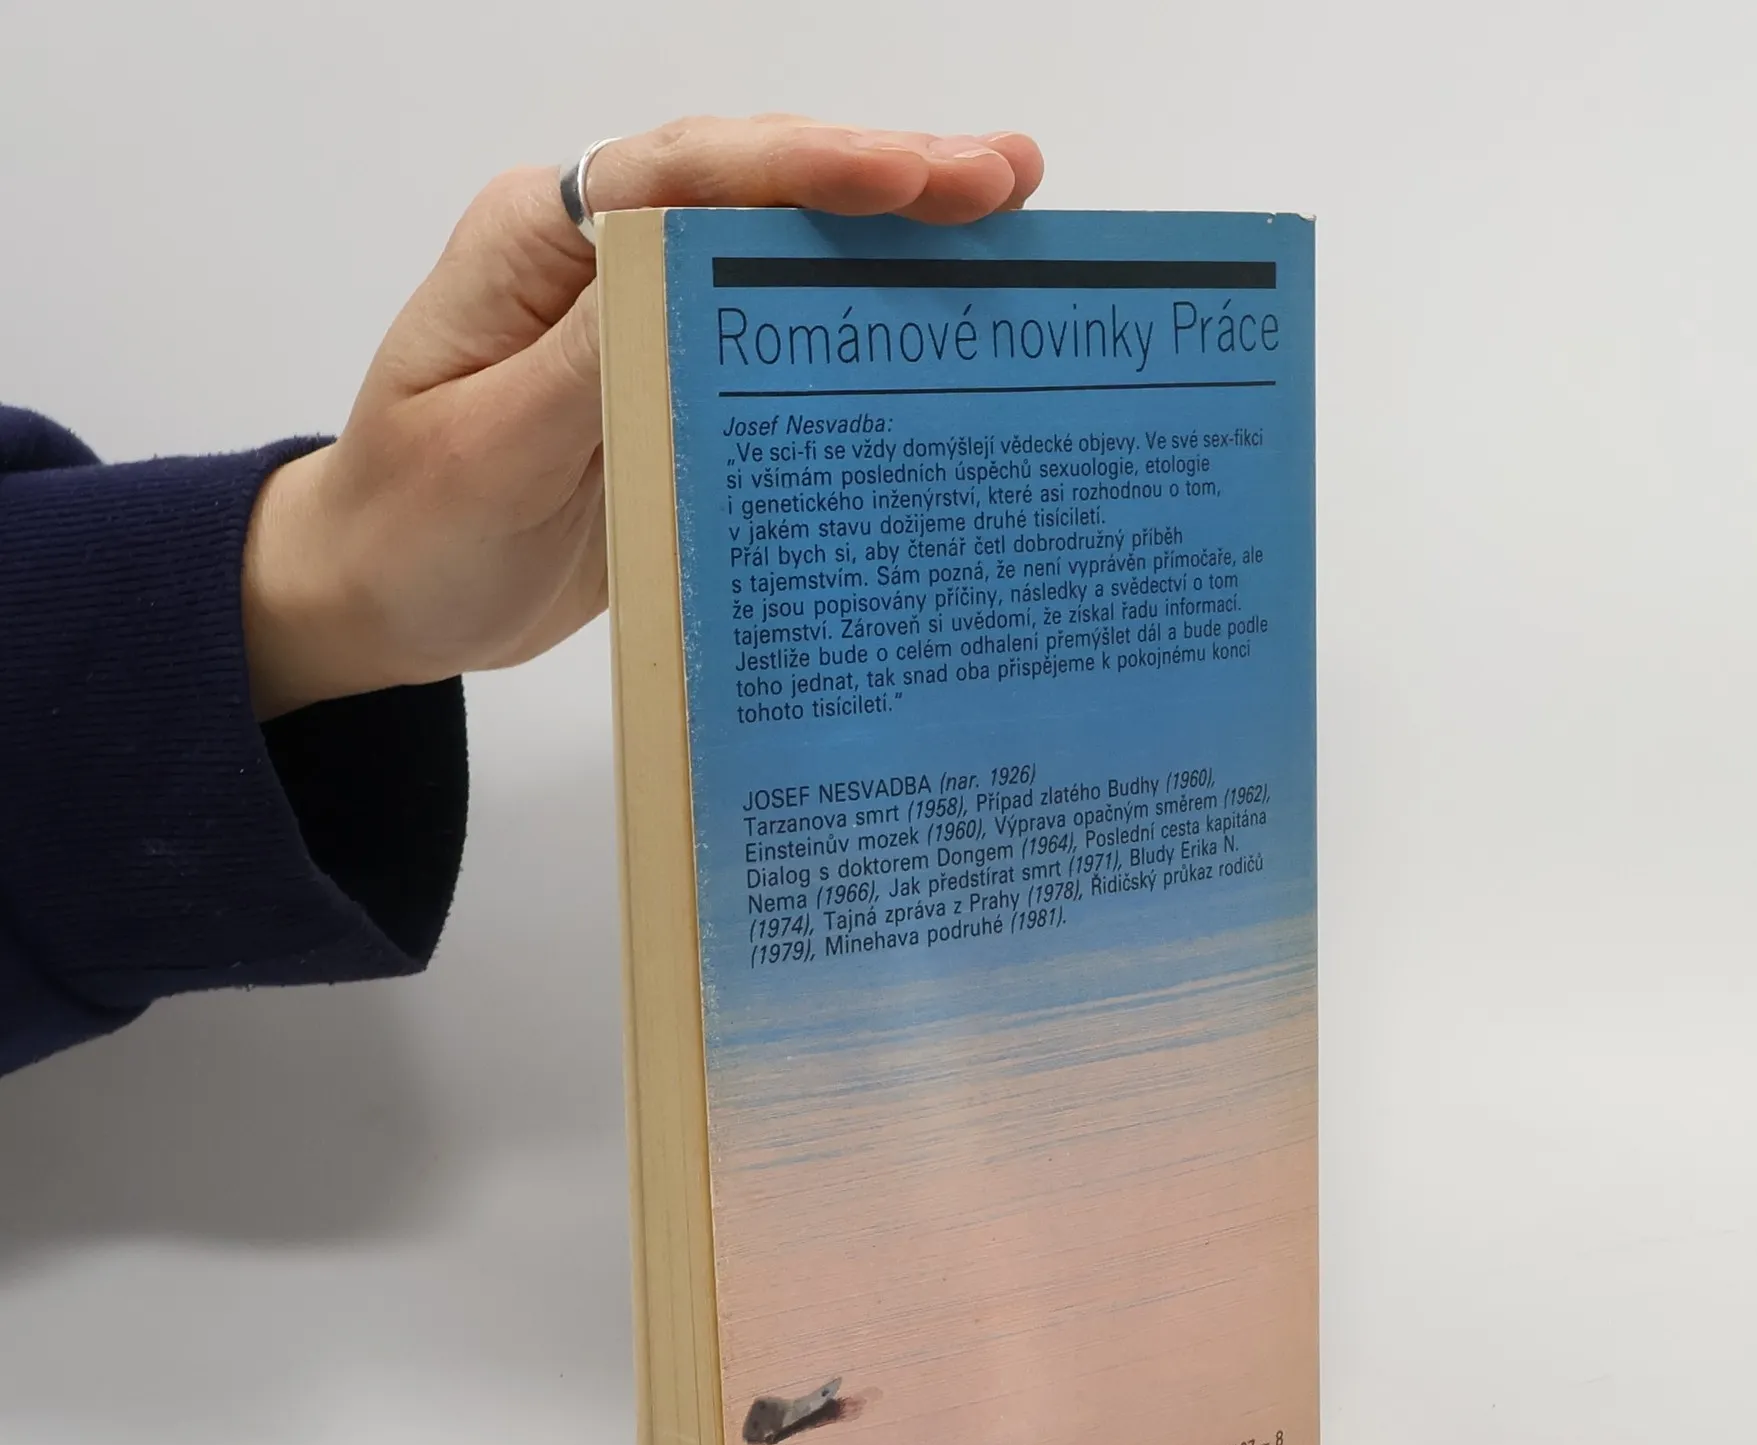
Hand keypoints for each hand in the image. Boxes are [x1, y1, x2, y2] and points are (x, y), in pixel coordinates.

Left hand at [241, 116, 1044, 718]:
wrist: (384, 599)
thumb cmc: (412, 526)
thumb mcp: (487, 450)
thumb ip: (588, 360)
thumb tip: (691, 268)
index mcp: (540, 244)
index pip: (685, 177)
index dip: (806, 169)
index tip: (916, 176)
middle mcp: (603, 260)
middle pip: (754, 192)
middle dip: (884, 177)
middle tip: (1008, 178)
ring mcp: (648, 321)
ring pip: (781, 255)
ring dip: (891, 236)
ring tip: (1009, 217)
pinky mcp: (681, 387)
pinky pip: (780, 343)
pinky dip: (860, 324)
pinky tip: (936, 318)